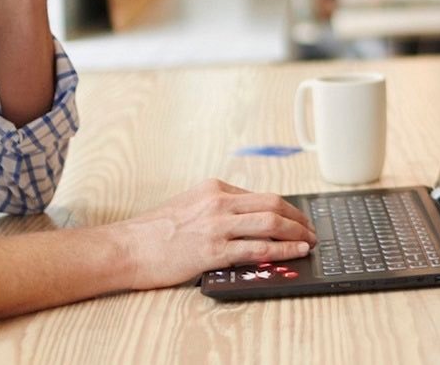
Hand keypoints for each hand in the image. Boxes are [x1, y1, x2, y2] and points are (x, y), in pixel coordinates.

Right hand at [115, 179, 316, 289]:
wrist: (127, 248)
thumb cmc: (154, 233)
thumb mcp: (189, 206)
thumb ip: (216, 208)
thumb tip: (247, 219)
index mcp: (214, 188)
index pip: (260, 195)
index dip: (285, 208)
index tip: (298, 218)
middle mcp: (218, 201)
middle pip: (273, 204)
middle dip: (298, 217)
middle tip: (312, 229)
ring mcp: (217, 225)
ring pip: (270, 223)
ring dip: (296, 233)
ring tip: (310, 242)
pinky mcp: (213, 249)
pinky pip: (258, 248)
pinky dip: (282, 250)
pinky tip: (295, 252)